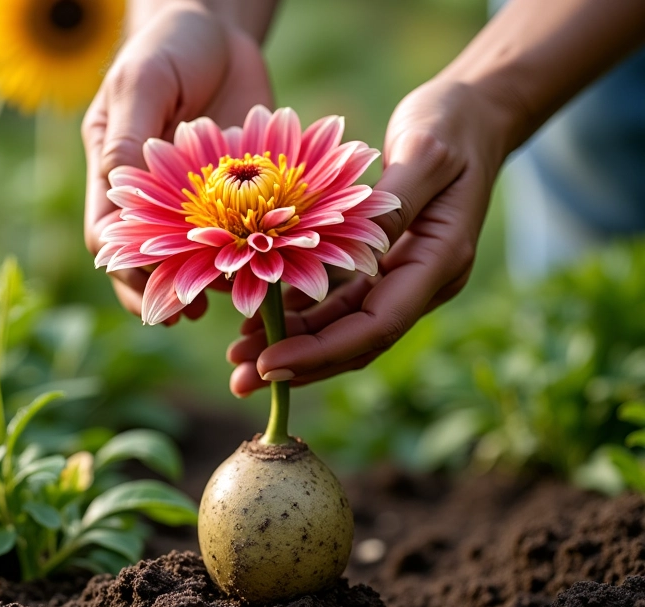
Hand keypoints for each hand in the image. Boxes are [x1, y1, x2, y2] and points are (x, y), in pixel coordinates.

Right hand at [82, 1, 272, 324]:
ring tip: (233, 300)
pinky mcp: (238, 200)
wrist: (221, 33)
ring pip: (196, 260)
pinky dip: (250, 258)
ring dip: (210, 284)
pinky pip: (240, 238)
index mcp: (116, 177)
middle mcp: (154, 202)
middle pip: (149, 264)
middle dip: (165, 292)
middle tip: (188, 313)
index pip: (109, 239)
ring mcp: (197, 206)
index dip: (125, 269)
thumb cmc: (171, 46)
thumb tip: (120, 182)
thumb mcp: (146, 80)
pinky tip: (265, 272)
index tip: (150, 288)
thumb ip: (133, 131)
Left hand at [227, 76, 514, 394]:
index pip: (379, 326)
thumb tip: (357, 244)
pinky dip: (302, 313)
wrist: (476, 116)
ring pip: (344, 328)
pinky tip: (261, 319)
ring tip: (240, 357)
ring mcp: (404, 279)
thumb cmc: (452, 124)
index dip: (324, 351)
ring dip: (293, 345)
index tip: (271, 364)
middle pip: (357, 342)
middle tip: (242, 380)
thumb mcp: (425, 150)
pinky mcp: (385, 268)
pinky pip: (340, 302)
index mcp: (440, 262)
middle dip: (299, 364)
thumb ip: (393, 200)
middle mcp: (422, 282)